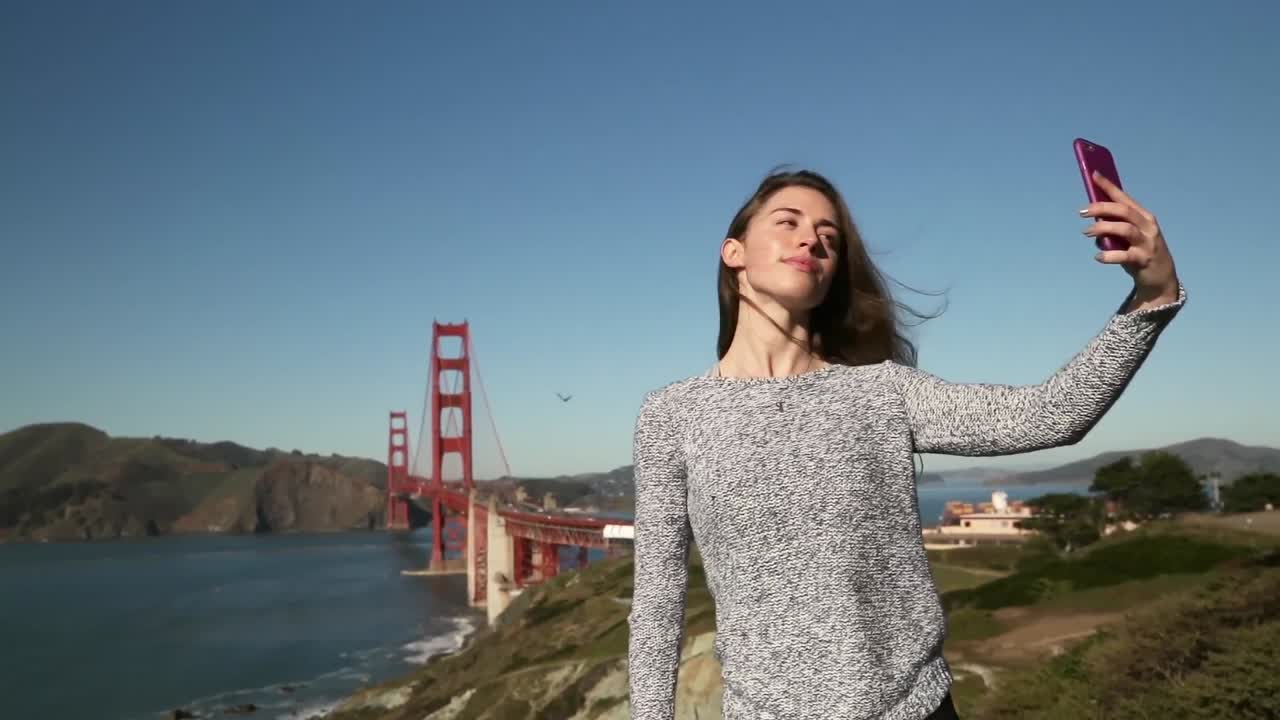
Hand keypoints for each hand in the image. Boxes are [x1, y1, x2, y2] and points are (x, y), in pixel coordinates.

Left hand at [1080, 171, 1179, 306]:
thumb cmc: (1140, 252)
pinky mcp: (1143, 259)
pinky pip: (1124, 256)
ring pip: (1125, 229)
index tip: (1094, 175)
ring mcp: (1147, 243)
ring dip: (1103, 229)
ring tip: (1086, 232)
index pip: (1124, 198)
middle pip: (1124, 211)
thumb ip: (1114, 228)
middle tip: (1082, 212)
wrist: (1160, 278)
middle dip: (1102, 208)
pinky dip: (1109, 256)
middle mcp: (1147, 226)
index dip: (1109, 186)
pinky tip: (1098, 257)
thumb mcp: (1128, 237)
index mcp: (1143, 216)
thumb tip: (1092, 224)